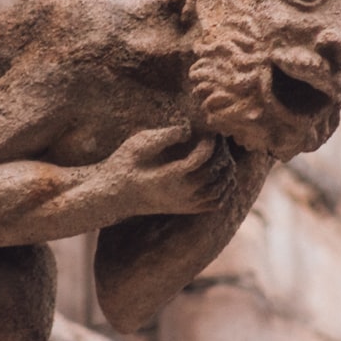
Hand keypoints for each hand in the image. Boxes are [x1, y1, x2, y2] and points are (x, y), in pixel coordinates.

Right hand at [106, 123, 235, 214]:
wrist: (116, 194)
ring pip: (220, 190)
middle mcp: (181, 194)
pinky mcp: (187, 209)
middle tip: (218, 140)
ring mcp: (186, 204)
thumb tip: (188, 131)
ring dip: (225, 170)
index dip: (209, 143)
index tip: (208, 132)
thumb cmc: (125, 164)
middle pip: (215, 173)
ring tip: (221, 154)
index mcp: (169, 176)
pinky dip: (225, 189)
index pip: (202, 159)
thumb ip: (164, 136)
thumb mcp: (138, 144)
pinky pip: (215, 203)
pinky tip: (222, 174)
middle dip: (220, 154)